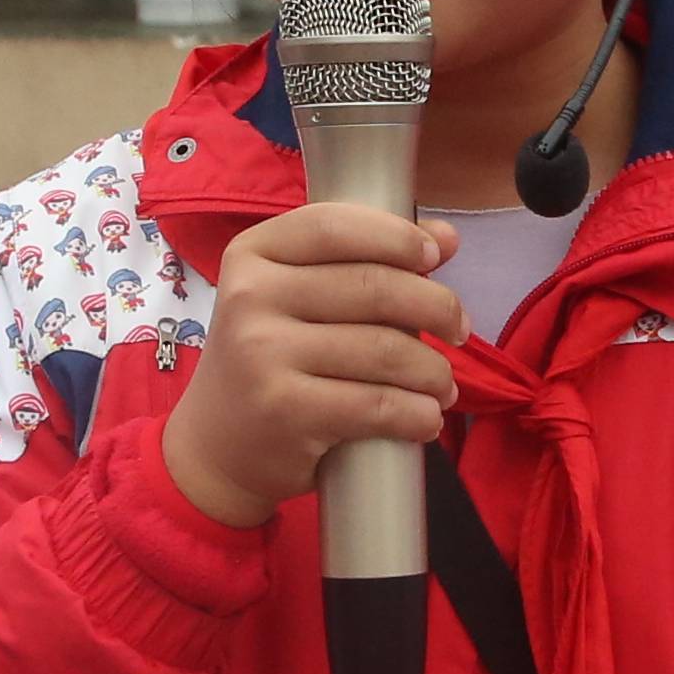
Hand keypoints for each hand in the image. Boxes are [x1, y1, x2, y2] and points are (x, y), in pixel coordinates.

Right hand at [154, 204, 464, 531]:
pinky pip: (377, 404)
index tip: (437, 257)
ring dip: (434, 371)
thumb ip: (362, 260)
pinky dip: (417, 414)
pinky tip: (426, 417)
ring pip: (385, 349)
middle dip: (438, 307)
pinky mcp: (284, 410)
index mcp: (252, 254)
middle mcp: (251, 297)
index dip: (397, 236)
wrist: (214, 447)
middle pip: (374, 287)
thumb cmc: (269, 361)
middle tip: (460, 330)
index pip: (335, 225)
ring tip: (443, 384)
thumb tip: (447, 237)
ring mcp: (263, 354)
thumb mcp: (295, 298)